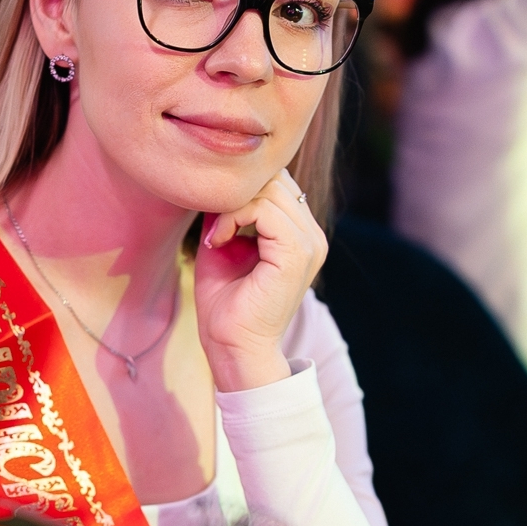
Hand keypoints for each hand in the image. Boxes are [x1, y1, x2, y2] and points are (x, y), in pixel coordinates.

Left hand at [194, 169, 326, 391]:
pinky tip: (220, 241)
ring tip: (217, 236)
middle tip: (213, 228)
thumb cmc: (226, 302)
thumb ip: (230, 211)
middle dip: (237, 195)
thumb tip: (218, 180)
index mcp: (301, 234)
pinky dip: (235, 217)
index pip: (278, 182)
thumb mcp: (225, 243)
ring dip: (233, 207)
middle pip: (276, 179)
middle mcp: (312, 236)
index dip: (242, 190)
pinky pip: (265, 209)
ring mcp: (310, 244)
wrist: (233, 346)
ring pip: (271, 190)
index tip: (215, 223)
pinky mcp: (297, 253)